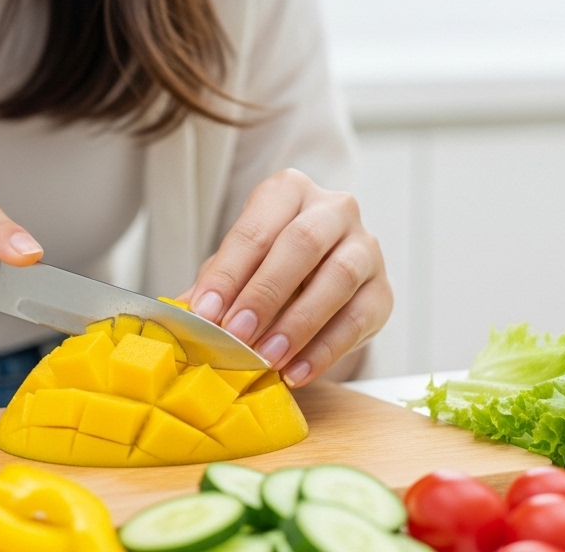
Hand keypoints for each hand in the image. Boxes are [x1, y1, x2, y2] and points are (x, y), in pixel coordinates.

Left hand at [182, 169, 391, 386]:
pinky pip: (359, 319)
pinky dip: (325, 350)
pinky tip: (296, 372)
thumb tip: (181, 315)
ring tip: (266, 358)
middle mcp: (334, 209)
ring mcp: (365, 248)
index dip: (229, 272)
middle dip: (265, 293)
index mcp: (289, 191)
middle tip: (237, 335)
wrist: (319, 279)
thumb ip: (214, 286)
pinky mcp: (383, 290)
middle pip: (302, 244)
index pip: (257, 227)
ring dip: (298, 324)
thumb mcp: (237, 267)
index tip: (206, 313)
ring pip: (338, 278)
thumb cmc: (268, 266)